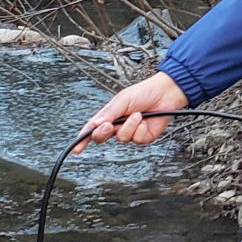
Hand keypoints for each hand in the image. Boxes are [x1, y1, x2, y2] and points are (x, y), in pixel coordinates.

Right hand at [74, 71, 188, 151]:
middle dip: (103, 132)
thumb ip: (109, 113)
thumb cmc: (143, 93)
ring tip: (137, 114)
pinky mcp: (142, 137)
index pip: (92, 128)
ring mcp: (130, 132)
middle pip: (102, 137)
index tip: (76, 148)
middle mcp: (117, 125)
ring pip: (121, 138)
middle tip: (109, 125)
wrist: (164, 94)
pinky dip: (139, 129)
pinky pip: (136, 139)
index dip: (83, 139)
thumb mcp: (122, 100)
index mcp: (109, 115)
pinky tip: (145, 121)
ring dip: (129, 125)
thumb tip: (95, 124)